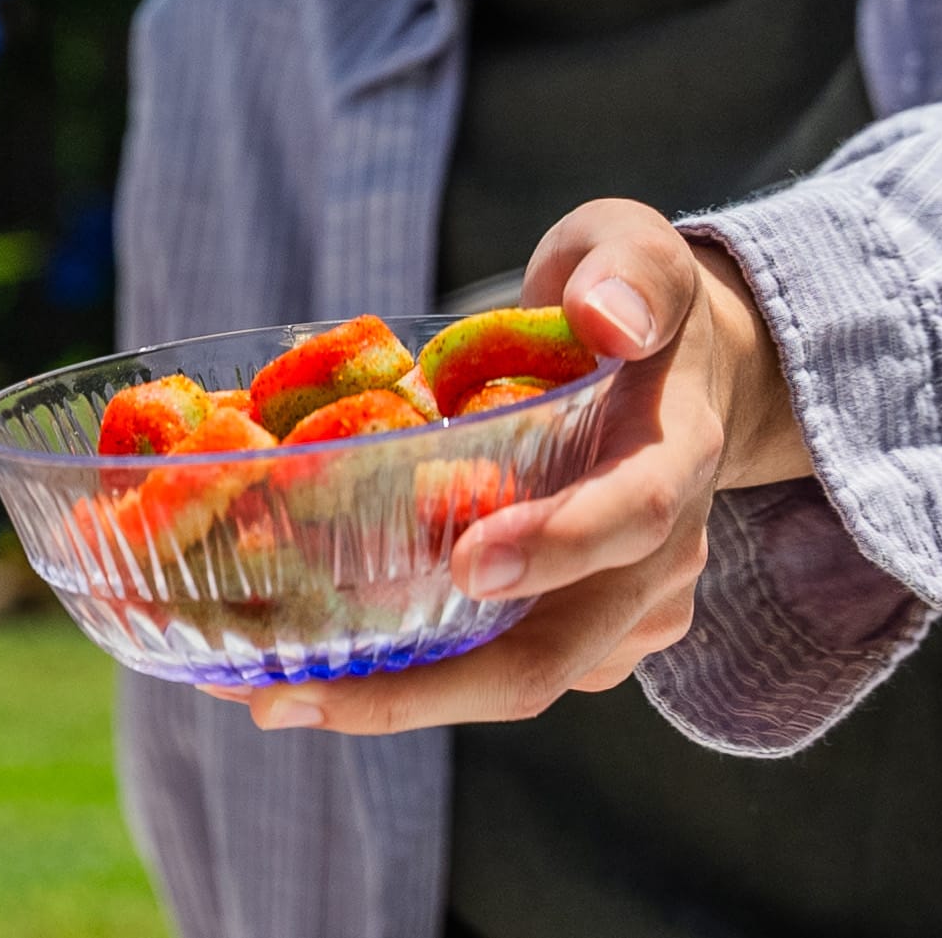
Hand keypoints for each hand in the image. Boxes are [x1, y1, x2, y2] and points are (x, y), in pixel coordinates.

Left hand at [201, 199, 811, 733]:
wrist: (670, 369)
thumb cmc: (629, 297)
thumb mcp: (635, 247)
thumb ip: (631, 270)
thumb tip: (605, 317)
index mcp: (675, 453)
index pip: (634, 512)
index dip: (557, 545)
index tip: (467, 560)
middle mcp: (661, 553)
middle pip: (554, 653)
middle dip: (423, 691)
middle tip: (286, 694)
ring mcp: (624, 605)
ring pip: (516, 678)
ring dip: (396, 695)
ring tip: (266, 688)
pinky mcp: (584, 630)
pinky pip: (501, 665)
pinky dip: (414, 675)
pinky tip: (319, 660)